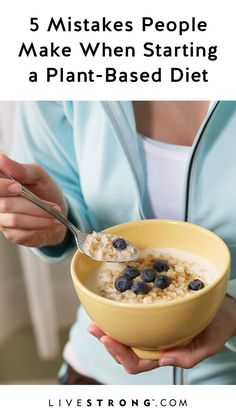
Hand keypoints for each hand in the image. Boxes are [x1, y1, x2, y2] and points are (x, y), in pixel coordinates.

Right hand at [0, 153, 66, 246]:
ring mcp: (2, 219)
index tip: (17, 187)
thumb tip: (2, 159)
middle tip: (53, 205)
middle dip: (32, 205)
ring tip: (57, 213)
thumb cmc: (45, 190)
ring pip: (15, 219)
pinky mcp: (11, 234)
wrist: (57, 213)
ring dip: (40, 216)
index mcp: (2, 183)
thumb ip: (22, 170)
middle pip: (5, 204)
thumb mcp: (39, 176)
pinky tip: (52, 223)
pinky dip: (41, 226)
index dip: (2, 187)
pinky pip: (22, 232)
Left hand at [88, 295, 235, 373]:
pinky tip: (111, 308)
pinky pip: (132, 319)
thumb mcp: (209, 345)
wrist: (223, 309)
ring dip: (108, 329)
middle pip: (124, 351)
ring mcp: (152, 330)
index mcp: (164, 354)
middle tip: (94, 327)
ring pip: (124, 336)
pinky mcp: (153, 315)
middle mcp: (154, 344)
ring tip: (96, 320)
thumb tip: (165, 360)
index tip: (107, 338)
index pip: (136, 363)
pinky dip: (119, 316)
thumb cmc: (217, 328)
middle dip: (107, 342)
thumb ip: (190, 357)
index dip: (119, 354)